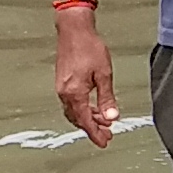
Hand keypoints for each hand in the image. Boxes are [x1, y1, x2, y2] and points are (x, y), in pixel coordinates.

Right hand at [55, 13, 117, 146]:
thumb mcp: (104, 74)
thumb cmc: (89, 47)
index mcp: (74, 93)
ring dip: (88, 118)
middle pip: (78, 119)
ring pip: (74, 111)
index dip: (95, 133)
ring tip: (104, 121)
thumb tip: (112, 117)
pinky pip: (71, 102)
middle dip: (92, 128)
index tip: (104, 142)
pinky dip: (82, 108)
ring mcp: (61, 87)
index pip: (85, 121)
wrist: (73, 29)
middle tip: (107, 134)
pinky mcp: (62, 81)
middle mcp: (64, 93)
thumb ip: (107, 98)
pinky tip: (93, 107)